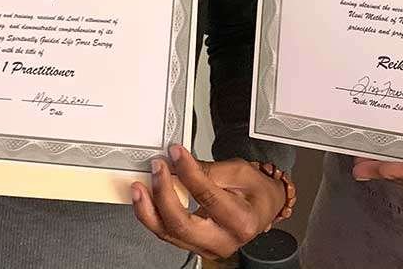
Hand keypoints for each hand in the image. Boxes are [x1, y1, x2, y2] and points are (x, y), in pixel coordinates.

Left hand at [132, 145, 285, 258]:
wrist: (263, 209)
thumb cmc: (256, 191)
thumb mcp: (239, 171)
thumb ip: (209, 170)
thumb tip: (179, 164)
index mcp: (242, 221)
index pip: (207, 196)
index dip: (187, 172)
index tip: (175, 153)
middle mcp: (225, 241)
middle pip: (183, 224)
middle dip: (164, 194)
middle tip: (157, 169)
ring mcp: (208, 248)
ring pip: (170, 234)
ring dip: (149, 210)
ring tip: (139, 188)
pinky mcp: (196, 247)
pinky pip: (169, 235)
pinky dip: (153, 217)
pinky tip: (146, 201)